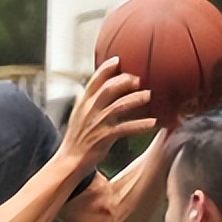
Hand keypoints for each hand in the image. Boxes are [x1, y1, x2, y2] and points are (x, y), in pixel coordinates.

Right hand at [59, 57, 156, 173]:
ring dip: (136, 99)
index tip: (118, 59)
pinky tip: (153, 123)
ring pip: (119, 106)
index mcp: (83, 104)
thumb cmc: (76, 140)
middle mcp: (89, 111)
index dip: (106, 68)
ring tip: (149, 95)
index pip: (94, 81)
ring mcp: (97, 123)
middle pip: (108, 89)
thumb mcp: (77, 117)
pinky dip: (140, 125)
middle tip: (139, 79)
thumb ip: (85, 103)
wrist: (69, 162)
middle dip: (124, 81)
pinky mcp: (104, 138)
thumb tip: (87, 91)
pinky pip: (125, 128)